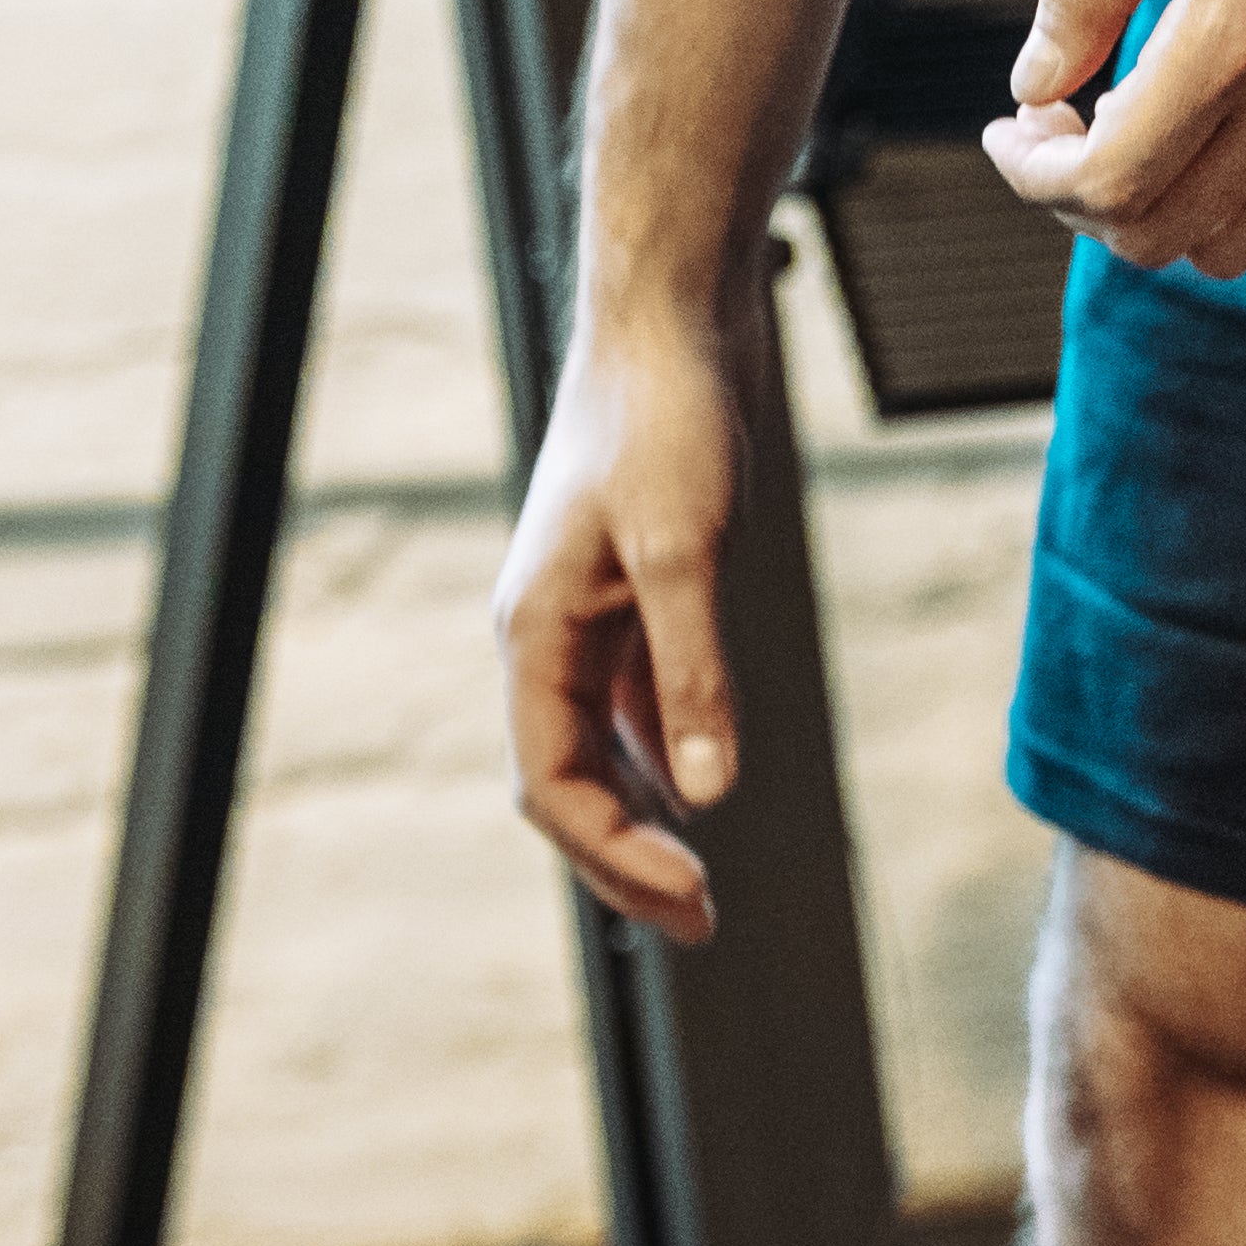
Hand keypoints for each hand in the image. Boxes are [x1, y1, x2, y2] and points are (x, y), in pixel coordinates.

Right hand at [494, 291, 750, 942]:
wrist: (672, 321)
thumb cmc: (667, 419)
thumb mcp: (686, 550)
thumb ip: (694, 673)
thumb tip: (711, 793)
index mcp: (533, 635)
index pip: (553, 785)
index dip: (616, 853)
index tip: (695, 895)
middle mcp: (546, 638)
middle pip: (569, 785)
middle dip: (626, 862)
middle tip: (703, 924)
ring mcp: (585, 618)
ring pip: (596, 751)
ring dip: (641, 820)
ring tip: (696, 885)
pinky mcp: (629, 595)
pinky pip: (629, 706)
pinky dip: (658, 758)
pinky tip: (696, 791)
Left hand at [980, 0, 1245, 276]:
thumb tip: (1032, 85)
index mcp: (1236, 32)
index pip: (1108, 180)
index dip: (1035, 175)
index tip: (1017, 129)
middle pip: (1155, 233)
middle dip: (1081, 199)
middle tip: (1064, 127)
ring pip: (1227, 249)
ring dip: (1159, 211)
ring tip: (1144, 131)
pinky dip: (1240, 208)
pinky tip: (1224, 133)